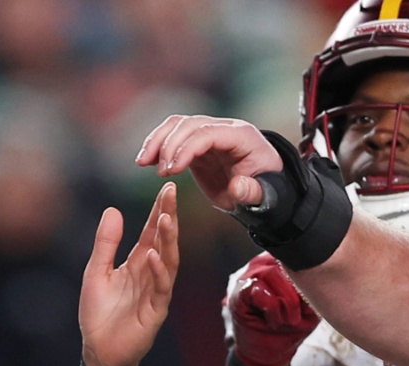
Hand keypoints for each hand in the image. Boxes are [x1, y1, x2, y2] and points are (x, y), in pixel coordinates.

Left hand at [79, 182, 179, 365]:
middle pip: (163, 241)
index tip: (167, 187)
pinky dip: (158, 272)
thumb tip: (112, 209)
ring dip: (168, 240)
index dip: (159, 210)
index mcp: (137, 263)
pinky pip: (160, 289)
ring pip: (168, 262)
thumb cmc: (99, 314)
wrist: (99, 351)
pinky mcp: (155, 312)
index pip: (151, 232)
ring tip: (166, 219)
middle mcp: (151, 274)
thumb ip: (105, 244)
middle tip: (172, 192)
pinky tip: (154, 256)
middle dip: (167, 216)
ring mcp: (155, 292)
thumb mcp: (96, 272)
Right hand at [136, 115, 282, 210]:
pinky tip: (146, 162)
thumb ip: (252, 192)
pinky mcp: (197, 144)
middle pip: (188, 125)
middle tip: (161, 173)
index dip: (185, 149)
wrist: (264, 191)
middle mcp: (225, 129)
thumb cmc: (265, 194)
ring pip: (177, 125)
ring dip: (156, 141)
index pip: (207, 133)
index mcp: (242, 137)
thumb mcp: (263, 197)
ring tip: (143, 163)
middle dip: (169, 146)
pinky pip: (172, 135)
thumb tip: (237, 186)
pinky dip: (156, 145)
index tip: (171, 171)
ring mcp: (209, 134)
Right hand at [226, 253, 319, 365]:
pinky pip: (259, 291)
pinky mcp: (238, 291)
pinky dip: (270, 309)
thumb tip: (317, 271)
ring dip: (284, 303)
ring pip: (273, 274)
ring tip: (283, 320)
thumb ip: (315, 287)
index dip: (309, 281)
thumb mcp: (312, 306)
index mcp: (285, 263)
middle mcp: (265, 262)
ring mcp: (249, 275)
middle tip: (295, 318)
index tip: (308, 307)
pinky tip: (270, 320)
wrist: (269, 352)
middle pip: (288, 265)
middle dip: (297, 296)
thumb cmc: (290, 327)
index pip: (303, 257)